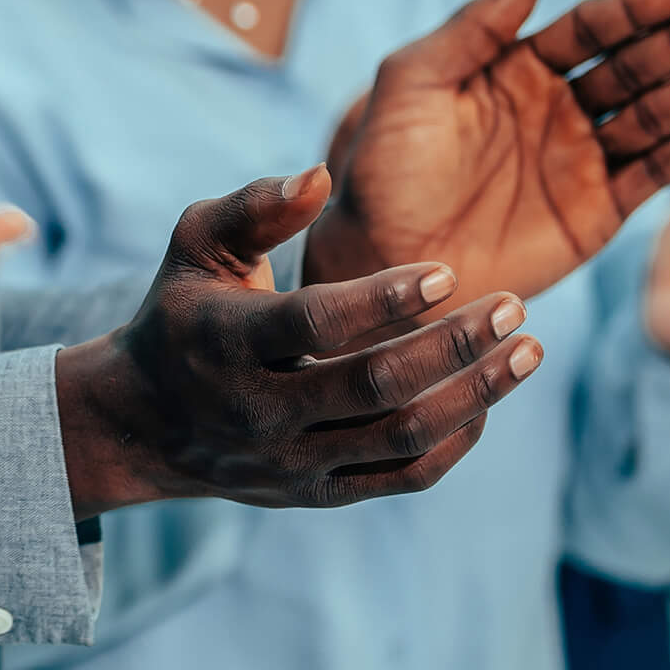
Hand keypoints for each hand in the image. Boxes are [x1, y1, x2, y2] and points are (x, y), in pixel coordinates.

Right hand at [55, 167, 542, 517]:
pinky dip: (455, 440)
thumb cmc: (184, 313)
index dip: (383, 299)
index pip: (314, 325)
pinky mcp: (316, 493)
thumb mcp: (196, 247)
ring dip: (474, 394)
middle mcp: (257, 410)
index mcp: (226, 341)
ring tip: (527, 351)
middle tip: (514, 307)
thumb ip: (254, 206)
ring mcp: (289, 460)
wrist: (142, 425)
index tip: (447, 270)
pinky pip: (402, 477)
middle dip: (454, 346)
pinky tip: (486, 397)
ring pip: (400, 436)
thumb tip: (321, 176)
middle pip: (374, 386)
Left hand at [307, 0, 669, 308]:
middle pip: (636, 63)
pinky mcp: (598, 210)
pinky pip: (656, 170)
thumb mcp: (411, 88)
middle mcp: (556, 107)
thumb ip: (470, 29)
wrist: (380, 262)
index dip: (638, 9)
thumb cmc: (381, 173)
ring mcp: (581, 157)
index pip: (591, 29)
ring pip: (657, 111)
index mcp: (514, 69)